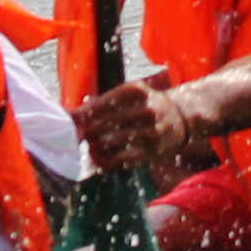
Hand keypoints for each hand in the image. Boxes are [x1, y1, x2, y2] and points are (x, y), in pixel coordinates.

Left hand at [74, 78, 190, 178]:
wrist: (180, 119)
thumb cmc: (144, 104)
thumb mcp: (128, 94)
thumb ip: (100, 102)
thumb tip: (70, 115)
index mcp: (136, 91)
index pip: (102, 103)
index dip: (83, 114)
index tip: (70, 121)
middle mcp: (145, 110)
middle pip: (104, 122)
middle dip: (86, 130)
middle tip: (77, 135)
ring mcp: (150, 132)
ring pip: (111, 140)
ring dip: (94, 144)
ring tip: (88, 144)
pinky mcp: (151, 152)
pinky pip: (121, 159)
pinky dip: (105, 159)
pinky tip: (97, 156)